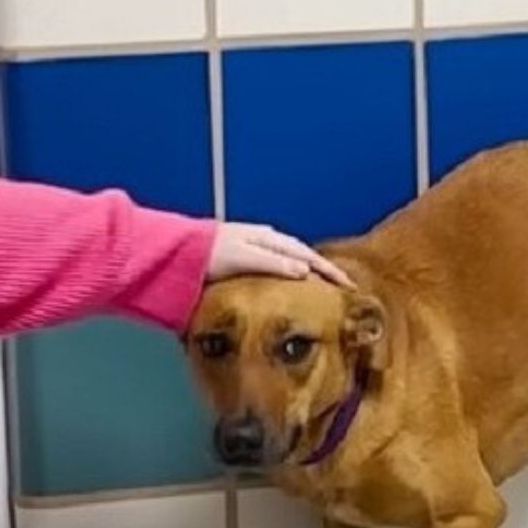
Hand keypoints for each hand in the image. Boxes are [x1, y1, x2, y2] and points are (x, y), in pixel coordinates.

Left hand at [206, 223, 351, 286]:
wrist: (178, 252)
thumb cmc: (209, 254)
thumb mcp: (243, 258)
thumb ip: (273, 264)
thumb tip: (306, 271)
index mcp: (269, 240)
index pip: (309, 257)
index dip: (330, 272)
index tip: (349, 287)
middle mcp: (266, 240)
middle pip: (303, 255)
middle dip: (324, 270)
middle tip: (342, 288)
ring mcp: (255, 246)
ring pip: (291, 257)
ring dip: (308, 270)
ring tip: (321, 286)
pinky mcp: (244, 255)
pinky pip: (277, 262)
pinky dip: (290, 270)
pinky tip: (288, 281)